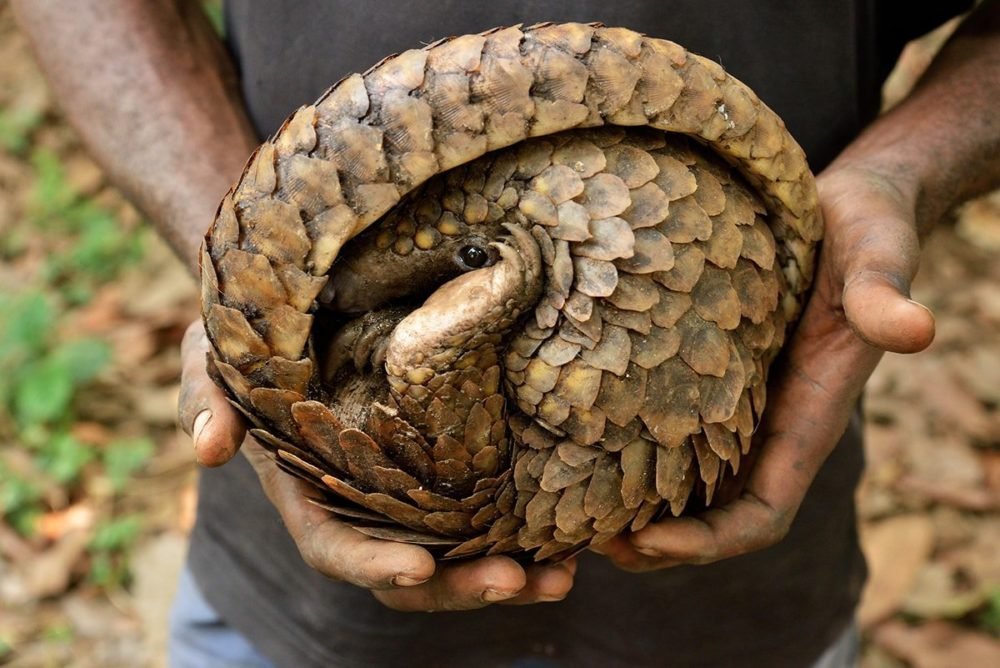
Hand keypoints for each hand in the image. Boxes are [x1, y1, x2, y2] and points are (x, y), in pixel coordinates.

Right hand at [178, 320, 574, 609]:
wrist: (303, 295)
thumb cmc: (252, 327)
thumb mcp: (213, 351)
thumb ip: (205, 398)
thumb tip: (209, 452)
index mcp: (307, 491)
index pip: (335, 546)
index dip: (372, 564)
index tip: (419, 568)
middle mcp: (363, 502)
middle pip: (410, 568)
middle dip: (459, 584)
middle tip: (517, 581)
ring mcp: (409, 487)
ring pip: (459, 550)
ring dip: (509, 571)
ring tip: (563, 576)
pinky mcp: (447, 461)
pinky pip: (487, 507)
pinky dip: (525, 526)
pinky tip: (574, 534)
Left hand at [593, 160, 935, 570]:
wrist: (847, 204)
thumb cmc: (865, 230)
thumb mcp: (876, 255)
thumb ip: (885, 294)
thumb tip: (917, 329)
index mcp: (808, 416)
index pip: (762, 512)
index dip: (711, 541)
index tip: (649, 542)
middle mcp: (768, 421)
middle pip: (712, 513)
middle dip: (657, 541)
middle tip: (586, 541)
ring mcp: (735, 400)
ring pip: (684, 478)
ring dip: (633, 504)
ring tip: (570, 507)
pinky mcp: (706, 369)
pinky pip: (667, 426)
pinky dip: (626, 448)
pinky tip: (576, 438)